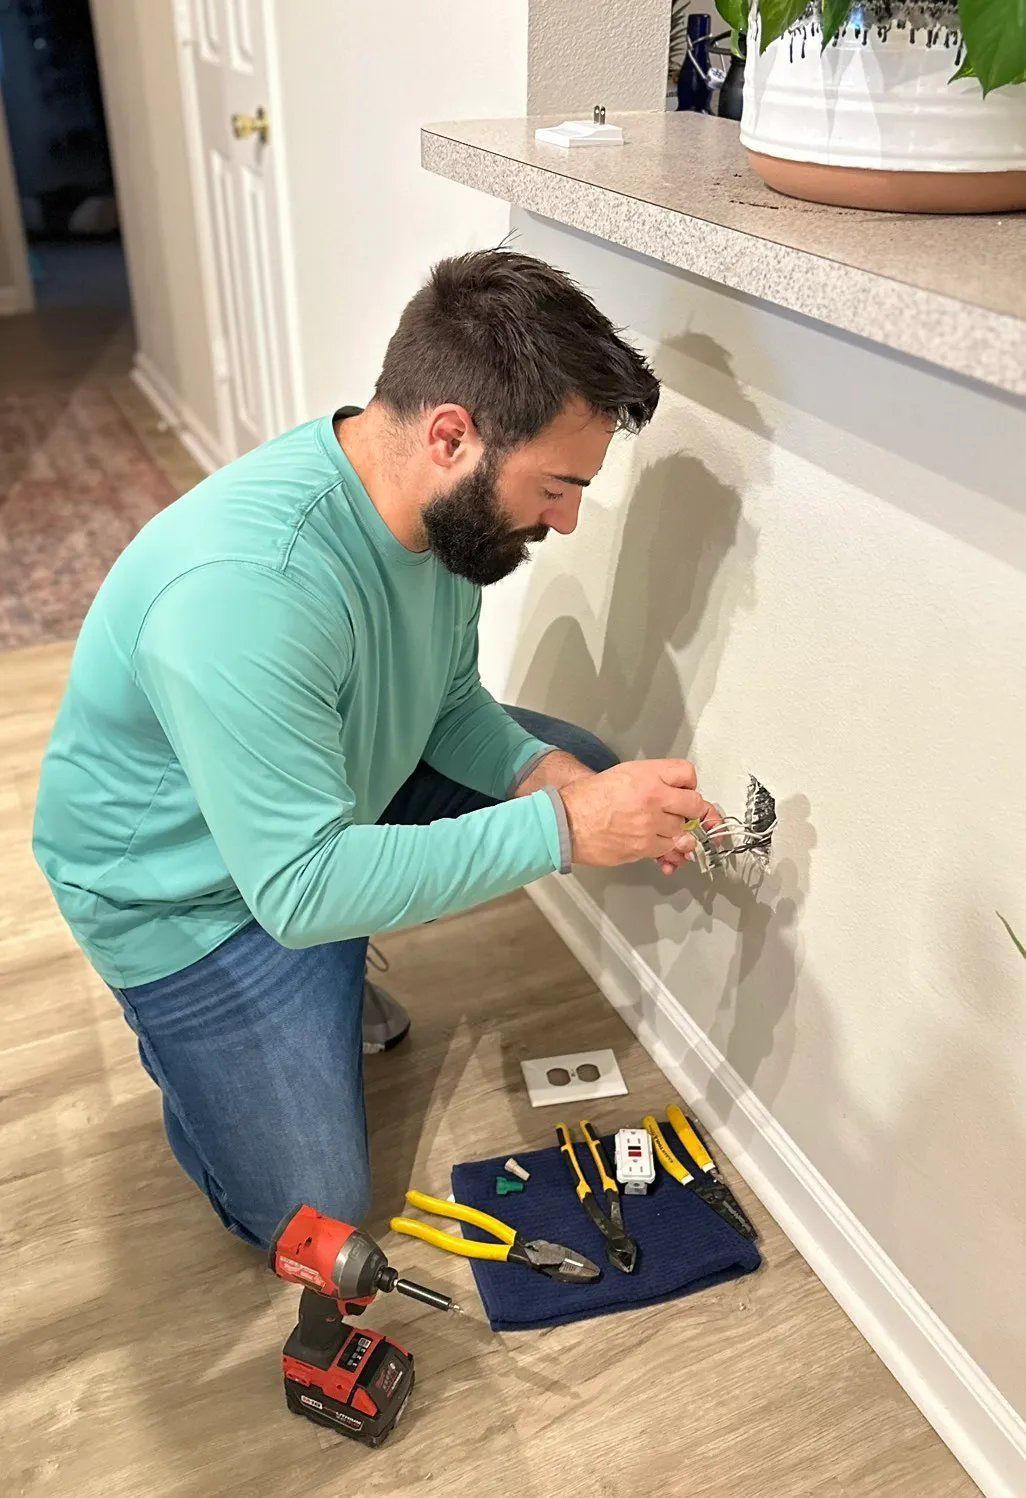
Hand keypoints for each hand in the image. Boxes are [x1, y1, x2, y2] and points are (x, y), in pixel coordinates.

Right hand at [559, 760, 719, 869]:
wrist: (565, 822)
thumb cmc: (587, 798)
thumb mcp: (622, 774)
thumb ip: (652, 779)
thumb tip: (674, 791)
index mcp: (647, 775)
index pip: (688, 773)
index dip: (689, 783)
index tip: (686, 790)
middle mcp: (654, 797)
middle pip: (695, 804)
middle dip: (690, 811)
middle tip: (681, 814)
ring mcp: (651, 825)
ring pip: (684, 831)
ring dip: (676, 832)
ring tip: (660, 829)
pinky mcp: (645, 847)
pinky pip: (669, 850)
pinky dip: (665, 849)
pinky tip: (656, 844)